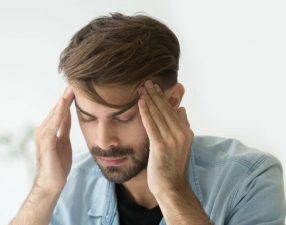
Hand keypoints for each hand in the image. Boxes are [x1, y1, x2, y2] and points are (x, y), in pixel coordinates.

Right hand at [33, 86, 74, 193]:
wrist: (52, 183)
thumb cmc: (58, 164)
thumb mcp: (64, 140)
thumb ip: (64, 127)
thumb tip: (67, 112)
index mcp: (48, 129)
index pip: (59, 110)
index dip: (68, 99)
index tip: (76, 86)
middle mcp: (43, 129)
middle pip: (57, 109)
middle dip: (66, 96)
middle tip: (74, 81)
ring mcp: (43, 135)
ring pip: (55, 114)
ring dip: (63, 101)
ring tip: (71, 89)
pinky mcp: (46, 142)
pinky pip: (54, 124)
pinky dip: (59, 113)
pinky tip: (65, 104)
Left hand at [138, 80, 193, 195]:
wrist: (171, 186)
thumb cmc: (172, 166)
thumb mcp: (181, 144)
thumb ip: (182, 126)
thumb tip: (182, 108)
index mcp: (186, 132)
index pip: (172, 109)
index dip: (163, 97)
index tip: (155, 86)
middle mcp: (181, 133)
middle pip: (166, 109)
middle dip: (156, 94)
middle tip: (147, 81)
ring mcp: (172, 140)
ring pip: (158, 114)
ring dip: (149, 99)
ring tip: (142, 87)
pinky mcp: (160, 146)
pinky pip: (151, 124)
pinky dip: (145, 111)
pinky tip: (140, 102)